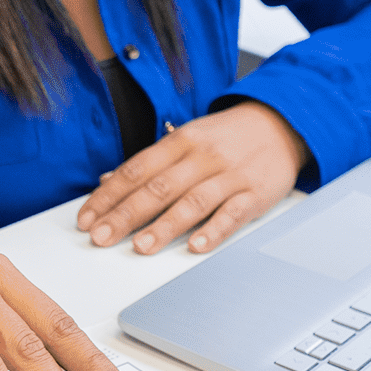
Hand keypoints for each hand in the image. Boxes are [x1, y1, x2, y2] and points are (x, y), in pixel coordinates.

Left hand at [77, 100, 307, 254]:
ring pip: (193, 201)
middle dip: (126, 214)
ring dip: (165, 226)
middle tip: (101, 237)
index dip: (108, 196)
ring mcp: (230, 175)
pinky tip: (196, 246)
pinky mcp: (255, 193)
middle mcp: (203, 157)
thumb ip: (149, 163)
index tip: (87, 218)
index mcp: (181, 141)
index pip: (136, 170)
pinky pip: (233, 213)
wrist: (282, 123)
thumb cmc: (228, 137)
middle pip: (158, 188)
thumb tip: (107, 183)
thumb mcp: (186, 139)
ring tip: (141, 247)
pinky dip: (214, 230)